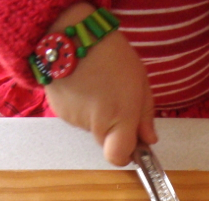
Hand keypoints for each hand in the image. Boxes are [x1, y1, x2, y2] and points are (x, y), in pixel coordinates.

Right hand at [43, 3, 156, 165]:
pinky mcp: (59, 112)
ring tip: (99, 87)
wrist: (72, 35)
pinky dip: (82, 107)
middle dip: (114, 129)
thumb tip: (149, 139)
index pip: (119, 157)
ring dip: (97, 116)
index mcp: (121, 118)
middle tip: (117, 101)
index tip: (132, 147)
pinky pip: (77, 118)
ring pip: (91, 129)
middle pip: (107, 142)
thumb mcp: (140, 82)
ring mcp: (75, 120)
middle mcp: (96, 125)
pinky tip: (84, 86)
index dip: (126, 155)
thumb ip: (146, 115)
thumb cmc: (112, 54)